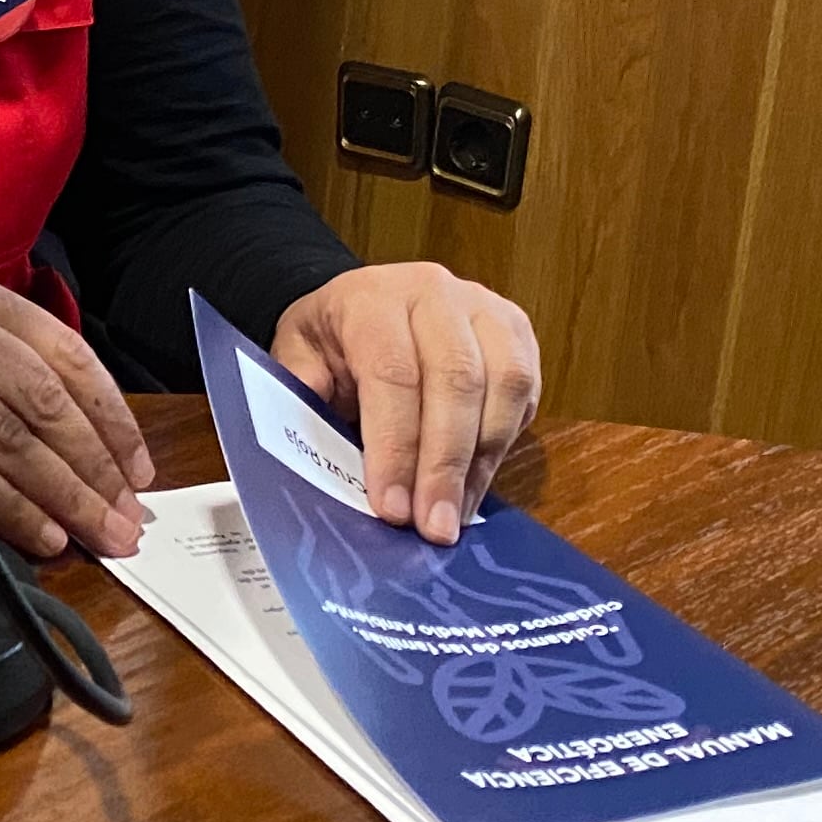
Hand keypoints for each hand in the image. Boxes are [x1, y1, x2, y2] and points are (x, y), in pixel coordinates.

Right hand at [0, 258, 151, 559]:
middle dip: (97, 464)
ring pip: (15, 433)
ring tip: (97, 532)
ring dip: (66, 493)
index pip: (59, 348)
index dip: (108, 412)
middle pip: (46, 394)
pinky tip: (38, 533)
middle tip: (126, 514)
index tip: (134, 462)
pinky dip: (10, 506)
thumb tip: (55, 455)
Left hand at [270, 264, 541, 546]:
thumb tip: (317, 447)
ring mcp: (484, 309)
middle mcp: (436, 294)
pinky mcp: (516, 332)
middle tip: (434, 526)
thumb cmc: (330, 340)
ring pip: (504, 385)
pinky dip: (503, 445)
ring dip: (480, 461)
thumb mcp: (296, 356)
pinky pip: (526, 392)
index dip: (395, 446)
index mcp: (374, 298)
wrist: (365, 302)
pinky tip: (475, 485)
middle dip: (444, 464)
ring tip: (455, 515)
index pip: (392, 372)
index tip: (392, 507)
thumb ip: (303, 394)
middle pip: (456, 380)